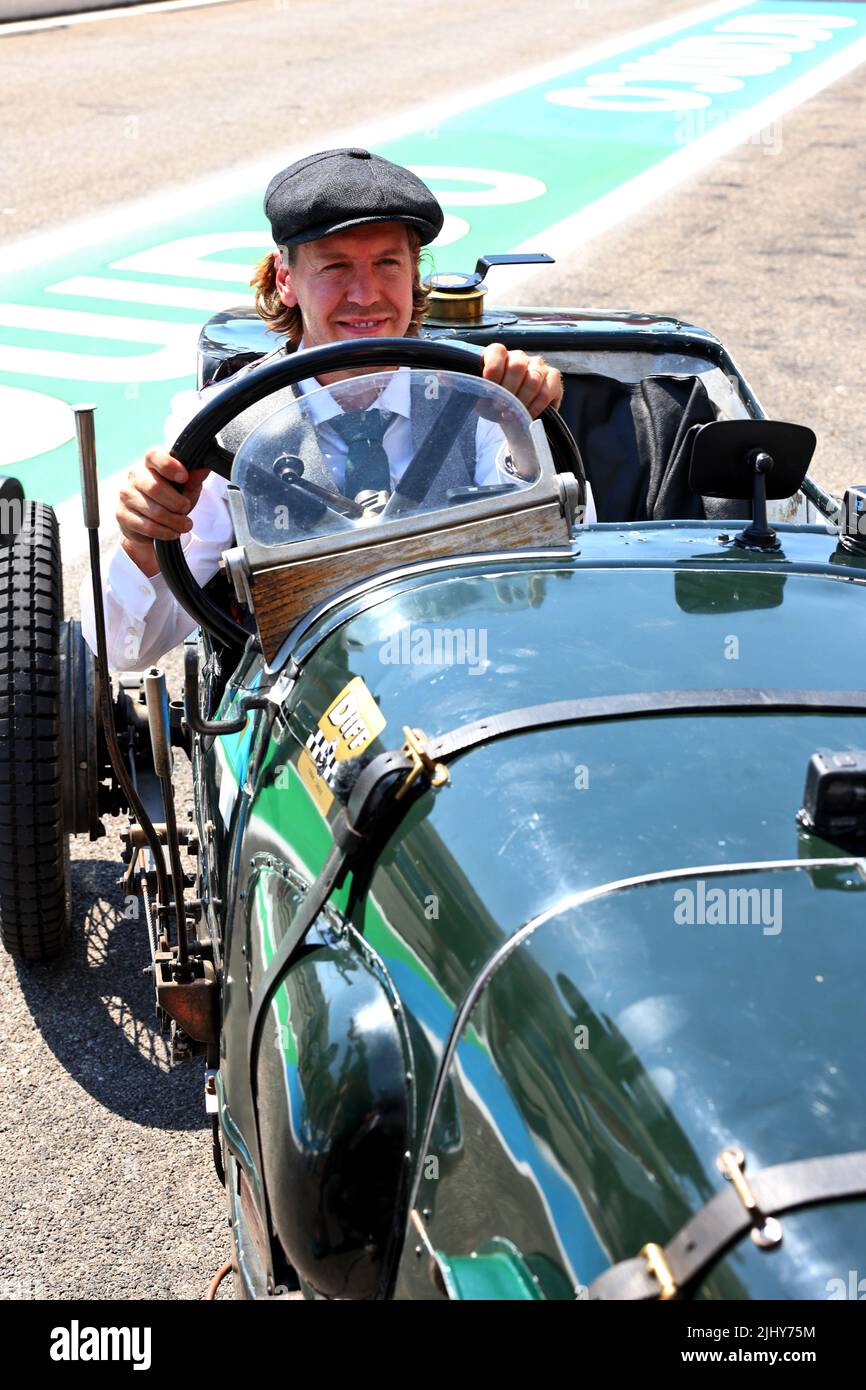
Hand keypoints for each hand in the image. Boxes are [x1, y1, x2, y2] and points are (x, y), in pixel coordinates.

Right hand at [117, 448, 208, 576]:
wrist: (152, 522)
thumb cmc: (171, 498)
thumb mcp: (186, 488)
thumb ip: (194, 479)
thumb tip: (203, 468)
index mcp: (150, 462)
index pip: (154, 455)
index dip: (169, 465)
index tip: (184, 477)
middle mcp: (135, 475)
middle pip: (155, 487)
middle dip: (177, 502)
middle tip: (186, 508)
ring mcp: (126, 494)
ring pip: (154, 511)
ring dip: (174, 521)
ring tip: (185, 525)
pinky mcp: (122, 514)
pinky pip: (147, 526)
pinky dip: (165, 532)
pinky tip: (172, 532)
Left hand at [481, 344, 562, 417]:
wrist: (513, 414)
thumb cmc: (496, 403)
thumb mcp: (485, 397)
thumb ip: (484, 394)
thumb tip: (484, 401)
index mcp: (500, 355)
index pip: (497, 352)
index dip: (493, 369)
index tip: (488, 389)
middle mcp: (520, 357)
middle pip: (517, 366)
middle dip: (508, 390)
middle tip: (500, 407)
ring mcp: (538, 365)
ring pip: (532, 380)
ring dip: (521, 401)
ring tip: (512, 414)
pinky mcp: (553, 378)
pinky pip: (546, 392)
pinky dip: (536, 407)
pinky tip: (527, 416)